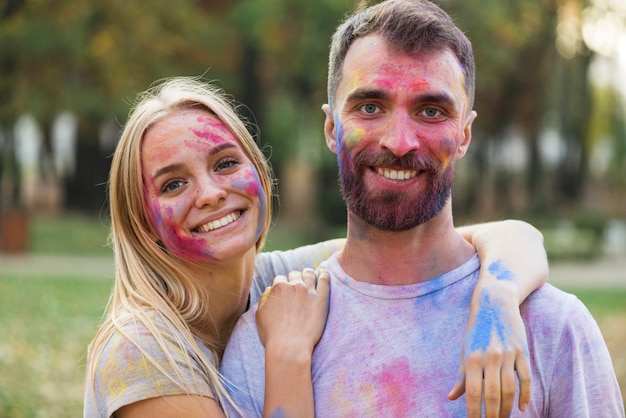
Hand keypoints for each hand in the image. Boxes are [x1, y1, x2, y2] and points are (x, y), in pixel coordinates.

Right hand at [256, 268, 329, 355]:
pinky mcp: (322, 299)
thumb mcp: (260, 314)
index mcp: (278, 287)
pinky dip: (324, 274)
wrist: (289, 347)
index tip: (285, 291)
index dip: (282, 285)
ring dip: (308, 274)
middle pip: (295, 275)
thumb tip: (270, 289)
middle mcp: (294, 286)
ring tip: (310, 276)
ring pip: (309, 274)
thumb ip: (264, 298)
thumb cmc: (273, 334)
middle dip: (294, 279)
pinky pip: (325, 280)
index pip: (280, 279)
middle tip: (296, 286)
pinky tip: (323, 272)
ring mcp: (309, 291)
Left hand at [448, 283, 530, 417]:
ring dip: (507, 408)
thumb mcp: (465, 350)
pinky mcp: (522, 351)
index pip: (472, 392)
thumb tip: (451, 397)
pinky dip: (525, 395)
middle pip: (493, 394)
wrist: (495, 303)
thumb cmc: (477, 330)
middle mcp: (489, 357)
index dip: (474, 411)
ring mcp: (507, 354)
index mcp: (472, 358)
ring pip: (510, 389)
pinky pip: (526, 378)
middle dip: (492, 415)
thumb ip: (461, 376)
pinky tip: (521, 407)